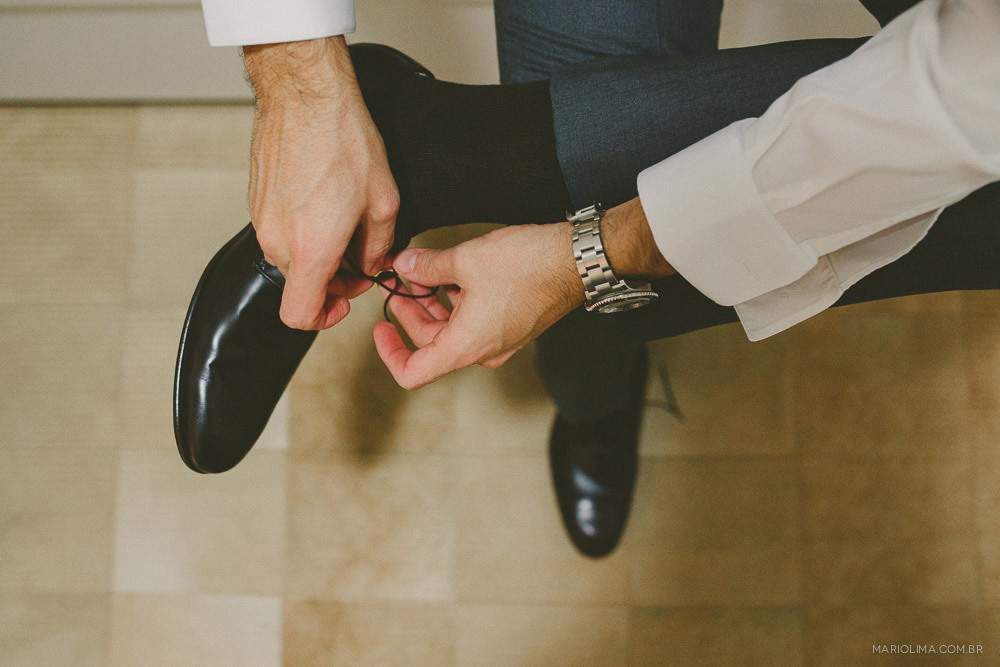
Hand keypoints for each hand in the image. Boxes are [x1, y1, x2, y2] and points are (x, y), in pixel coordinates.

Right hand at [245, 36, 398, 330]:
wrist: (306, 94)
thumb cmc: (343, 139)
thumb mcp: (383, 200)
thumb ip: (379, 244)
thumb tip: (372, 262)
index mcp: (311, 249)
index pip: (300, 315)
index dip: (324, 319)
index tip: (342, 302)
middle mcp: (278, 240)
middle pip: (299, 286)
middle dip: (331, 280)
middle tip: (358, 256)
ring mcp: (261, 219)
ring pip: (289, 258)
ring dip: (316, 253)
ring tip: (342, 222)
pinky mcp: (255, 200)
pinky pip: (279, 231)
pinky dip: (301, 230)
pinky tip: (323, 202)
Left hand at [373, 223, 583, 388]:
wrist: (577, 261)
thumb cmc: (529, 266)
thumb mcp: (465, 260)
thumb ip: (427, 266)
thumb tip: (405, 265)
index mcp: (465, 346)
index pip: (412, 372)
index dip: (388, 352)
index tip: (380, 326)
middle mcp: (482, 352)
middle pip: (429, 345)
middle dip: (409, 312)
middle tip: (398, 282)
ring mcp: (499, 342)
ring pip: (451, 333)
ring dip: (432, 306)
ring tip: (422, 273)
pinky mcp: (511, 328)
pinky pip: (472, 325)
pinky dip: (455, 305)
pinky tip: (451, 277)